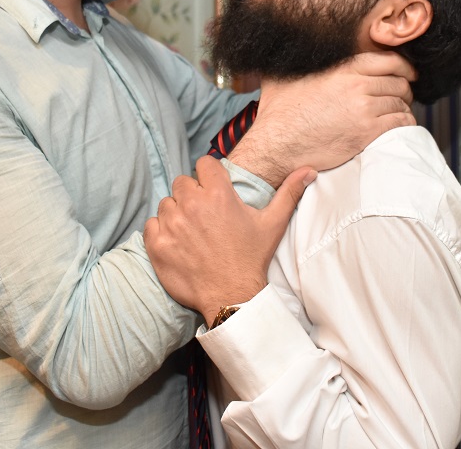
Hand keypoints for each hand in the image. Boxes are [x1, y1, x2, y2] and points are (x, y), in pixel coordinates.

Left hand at [145, 156, 314, 325]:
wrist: (231, 297)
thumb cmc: (251, 259)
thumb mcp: (273, 224)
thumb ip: (290, 193)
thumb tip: (309, 170)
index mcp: (219, 194)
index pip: (204, 164)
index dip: (208, 177)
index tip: (213, 192)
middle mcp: (193, 204)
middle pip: (182, 183)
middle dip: (191, 195)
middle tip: (204, 216)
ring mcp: (172, 224)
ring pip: (166, 204)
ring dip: (176, 214)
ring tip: (191, 232)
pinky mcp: (157, 244)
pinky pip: (151, 224)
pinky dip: (160, 232)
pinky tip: (177, 243)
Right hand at [228, 51, 415, 185]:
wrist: (277, 145)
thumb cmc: (278, 114)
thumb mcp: (285, 77)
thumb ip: (297, 63)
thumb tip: (289, 53)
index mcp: (342, 69)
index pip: (389, 61)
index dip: (404, 67)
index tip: (408, 74)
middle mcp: (357, 86)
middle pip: (399, 83)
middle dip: (404, 90)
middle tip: (400, 98)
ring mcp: (364, 110)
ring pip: (401, 104)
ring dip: (402, 109)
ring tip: (396, 114)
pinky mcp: (367, 133)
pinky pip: (400, 123)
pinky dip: (404, 124)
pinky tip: (398, 127)